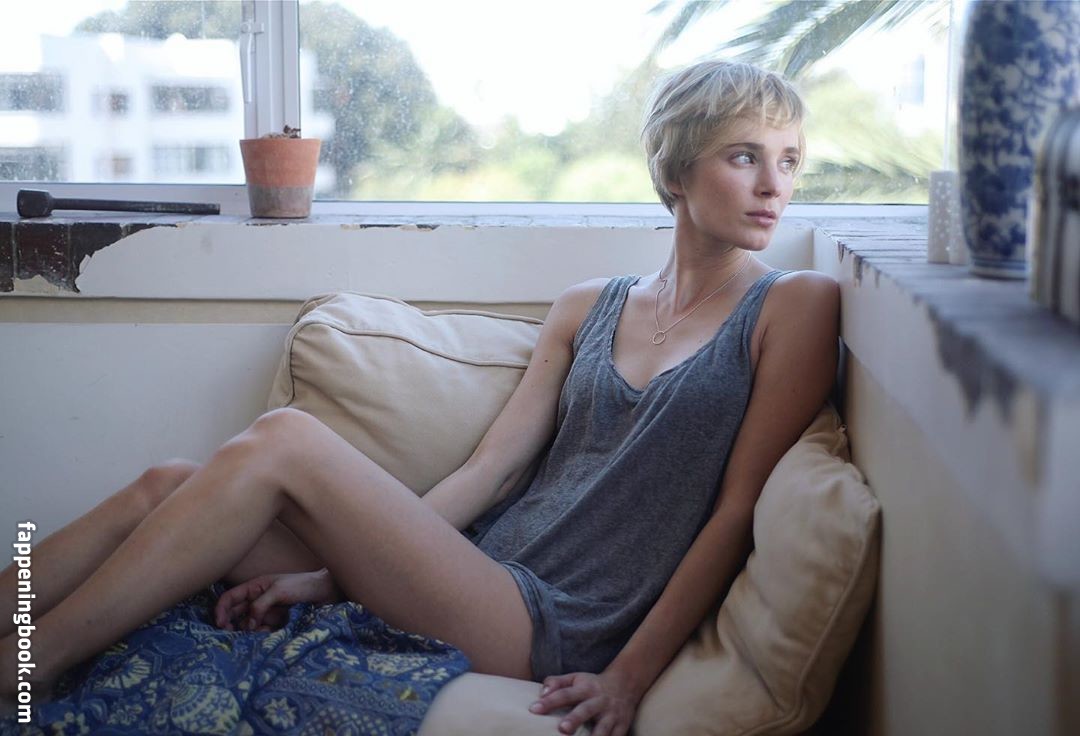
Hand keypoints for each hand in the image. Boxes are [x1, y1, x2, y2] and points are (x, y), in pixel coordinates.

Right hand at [213, 568, 341, 631]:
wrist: (326, 593)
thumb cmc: (302, 586)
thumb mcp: (279, 591)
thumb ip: (260, 605)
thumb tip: (247, 625)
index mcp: (255, 587)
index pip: (230, 598)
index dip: (221, 610)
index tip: (219, 624)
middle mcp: (257, 600)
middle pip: (234, 614)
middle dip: (230, 625)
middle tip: (230, 634)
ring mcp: (266, 613)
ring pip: (247, 626)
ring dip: (247, 632)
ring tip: (256, 633)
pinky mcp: (276, 624)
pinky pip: (262, 632)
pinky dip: (261, 635)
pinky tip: (269, 634)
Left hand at [528, 670, 639, 735]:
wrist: (626, 684)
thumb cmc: (593, 685)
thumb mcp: (576, 678)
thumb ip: (557, 683)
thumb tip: (541, 693)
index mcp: (585, 688)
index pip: (565, 693)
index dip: (549, 701)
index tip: (534, 709)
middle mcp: (599, 701)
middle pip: (586, 710)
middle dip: (575, 719)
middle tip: (562, 729)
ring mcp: (612, 715)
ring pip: (603, 728)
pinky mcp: (622, 726)